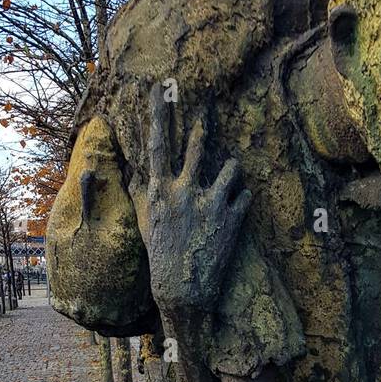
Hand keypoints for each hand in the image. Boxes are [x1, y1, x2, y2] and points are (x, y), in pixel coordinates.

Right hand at [147, 83, 250, 315]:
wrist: (184, 291)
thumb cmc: (161, 257)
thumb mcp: (147, 222)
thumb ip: (144, 193)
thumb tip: (135, 173)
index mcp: (160, 191)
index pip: (157, 144)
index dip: (158, 114)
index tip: (158, 89)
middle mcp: (185, 192)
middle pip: (199, 146)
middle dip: (204, 126)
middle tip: (209, 111)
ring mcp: (211, 204)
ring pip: (231, 167)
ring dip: (231, 171)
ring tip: (229, 178)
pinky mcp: (233, 218)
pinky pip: (245, 195)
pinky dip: (242, 200)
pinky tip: (236, 211)